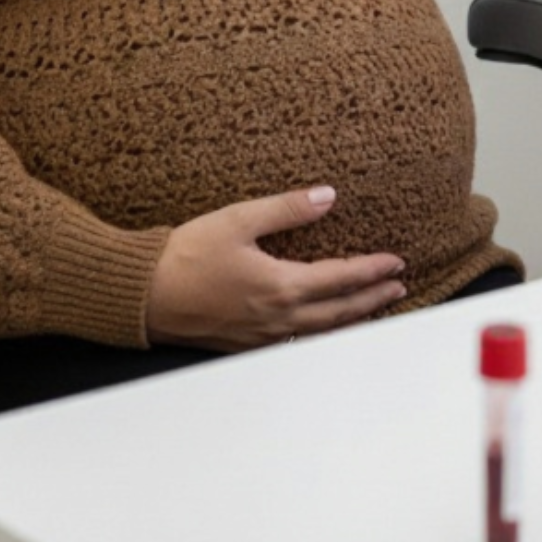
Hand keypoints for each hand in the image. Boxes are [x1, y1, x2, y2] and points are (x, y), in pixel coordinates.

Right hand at [144, 186, 406, 349]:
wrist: (143, 295)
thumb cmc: (186, 255)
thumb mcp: (239, 219)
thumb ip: (287, 209)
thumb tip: (328, 196)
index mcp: (280, 286)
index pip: (341, 278)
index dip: (373, 270)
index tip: (397, 262)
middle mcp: (276, 317)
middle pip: (339, 312)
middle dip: (372, 300)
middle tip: (398, 289)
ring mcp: (260, 336)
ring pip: (319, 334)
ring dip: (351, 321)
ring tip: (371, 312)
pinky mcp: (243, 345)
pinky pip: (294, 343)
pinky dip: (319, 335)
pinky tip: (321, 329)